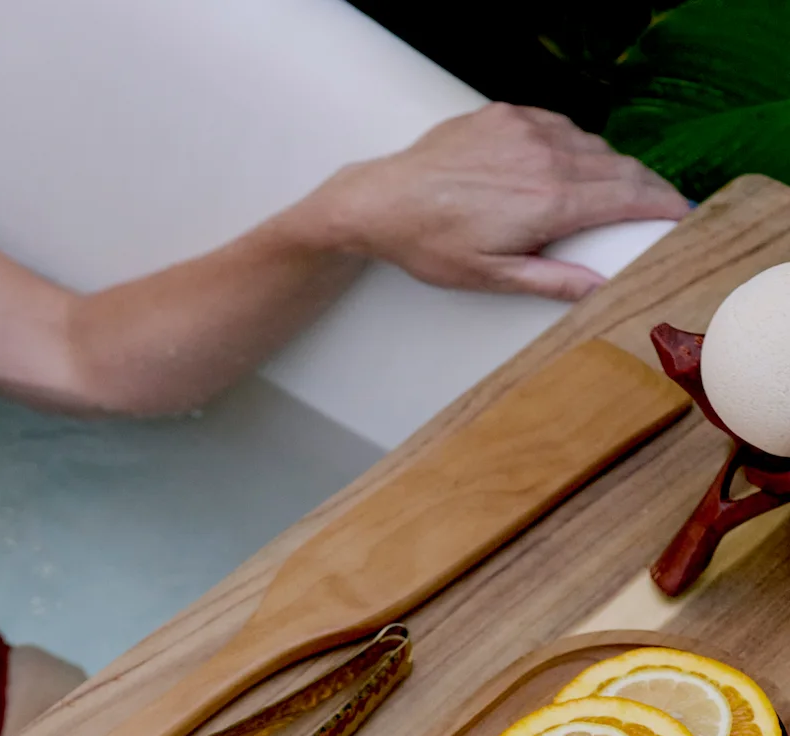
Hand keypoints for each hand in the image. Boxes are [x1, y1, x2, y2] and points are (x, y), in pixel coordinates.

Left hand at [306, 103, 688, 301]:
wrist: (383, 200)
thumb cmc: (432, 246)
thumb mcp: (493, 278)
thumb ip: (553, 282)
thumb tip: (601, 290)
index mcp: (549, 201)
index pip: (628, 196)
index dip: (664, 204)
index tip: (684, 214)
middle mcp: (546, 156)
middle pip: (619, 167)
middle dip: (645, 187)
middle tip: (660, 207)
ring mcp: (526, 128)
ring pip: (592, 144)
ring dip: (611, 167)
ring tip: (617, 192)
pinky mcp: (507, 113)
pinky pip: (559, 126)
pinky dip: (575, 146)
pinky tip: (571, 167)